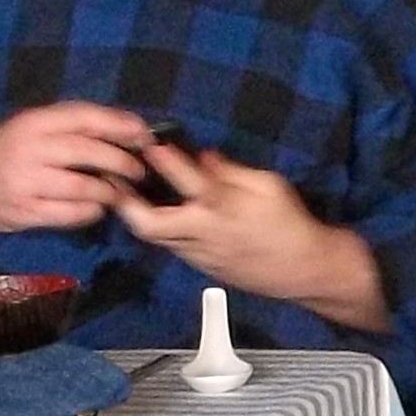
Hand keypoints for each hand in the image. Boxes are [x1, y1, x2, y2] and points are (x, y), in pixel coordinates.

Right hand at [0, 102, 153, 245]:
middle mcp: (29, 148)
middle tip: (139, 170)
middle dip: (121, 161)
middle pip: (87, 152)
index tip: (145, 134)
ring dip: (109, 191)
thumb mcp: (34, 126)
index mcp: (34, 121)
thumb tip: (130, 129)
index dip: (119, 124)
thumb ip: (73, 126)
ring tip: (120, 192)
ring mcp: (25, 183)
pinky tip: (96, 208)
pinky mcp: (24, 212)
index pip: (83, 117)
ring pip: (82, 187)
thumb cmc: (9, 149)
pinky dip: (90, 212)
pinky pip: (69, 214)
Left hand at [117, 141, 390, 333]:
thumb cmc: (291, 222)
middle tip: (111, 176)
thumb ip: (231, 171)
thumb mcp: (269, 186)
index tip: (149, 144)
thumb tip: (200, 156)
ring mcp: (199, 255)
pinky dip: (158, 226)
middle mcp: (204, 235)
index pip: (189, 183)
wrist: (305, 271)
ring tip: (121, 189)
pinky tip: (154, 210)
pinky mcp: (201, 267)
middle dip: (124, 202)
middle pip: (150, 224)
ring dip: (136, 214)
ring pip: (154, 237)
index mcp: (225, 210)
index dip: (167, 162)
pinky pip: (171, 245)